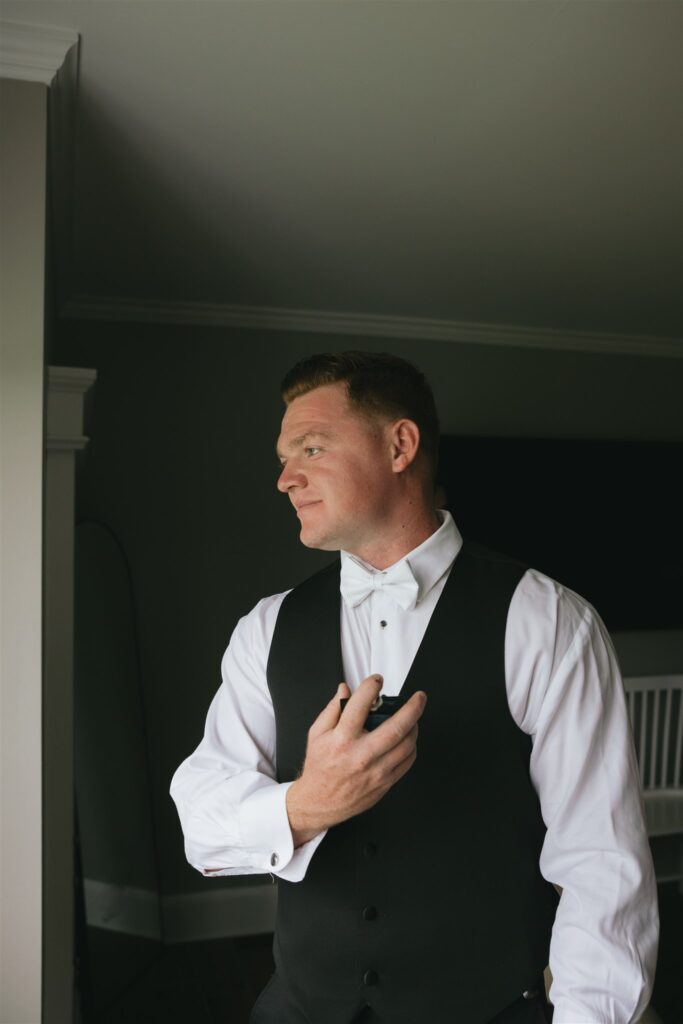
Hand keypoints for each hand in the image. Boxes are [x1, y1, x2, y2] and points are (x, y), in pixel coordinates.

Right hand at [286, 674, 426, 846]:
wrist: (320, 802)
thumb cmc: (319, 768)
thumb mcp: (316, 734)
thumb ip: (332, 709)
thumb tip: (344, 689)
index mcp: (342, 740)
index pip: (360, 705)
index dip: (371, 687)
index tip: (377, 680)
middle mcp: (361, 755)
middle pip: (396, 727)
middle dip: (412, 708)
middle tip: (419, 697)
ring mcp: (376, 771)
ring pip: (407, 745)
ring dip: (414, 727)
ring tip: (412, 718)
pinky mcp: (385, 783)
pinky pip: (407, 761)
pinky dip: (412, 746)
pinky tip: (407, 739)